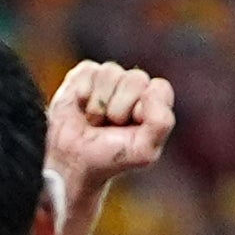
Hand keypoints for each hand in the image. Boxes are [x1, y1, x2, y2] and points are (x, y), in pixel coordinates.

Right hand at [42, 59, 176, 208]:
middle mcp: (135, 86)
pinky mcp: (86, 73)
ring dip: (98, 105)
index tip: (130, 128)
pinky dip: (82, 93)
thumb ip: (161, 122)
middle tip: (110, 127)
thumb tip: (149, 90)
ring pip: (111, 72)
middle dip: (119, 108)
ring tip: (95, 121)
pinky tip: (81, 108)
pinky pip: (89, 71)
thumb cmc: (110, 157)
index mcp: (155, 101)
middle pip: (136, 78)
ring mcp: (111, 77)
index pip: (159, 88)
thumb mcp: (145, 150)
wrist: (73, 163)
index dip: (142, 109)